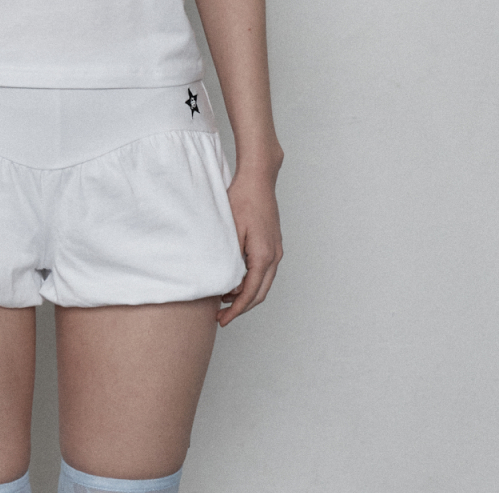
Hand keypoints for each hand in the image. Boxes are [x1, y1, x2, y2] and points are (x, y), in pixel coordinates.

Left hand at [218, 168, 282, 326]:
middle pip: (260, 293)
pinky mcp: (273, 244)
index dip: (236, 310)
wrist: (258, 178)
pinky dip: (251, 282)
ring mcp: (276, 250)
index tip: (223, 320)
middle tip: (222, 317)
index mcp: (264, 256)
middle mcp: (274, 256)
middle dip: (241, 308)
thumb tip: (227, 284)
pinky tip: (235, 281)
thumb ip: (230, 260)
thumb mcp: (230, 230)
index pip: (251, 293)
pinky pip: (264, 271)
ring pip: (263, 283)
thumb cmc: (243, 199)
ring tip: (225, 301)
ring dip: (246, 295)